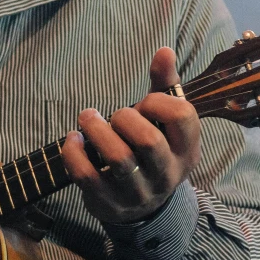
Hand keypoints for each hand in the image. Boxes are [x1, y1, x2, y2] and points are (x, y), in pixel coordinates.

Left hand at [62, 47, 200, 223]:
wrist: (143, 209)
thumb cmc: (153, 151)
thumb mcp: (164, 123)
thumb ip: (164, 86)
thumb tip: (164, 50)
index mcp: (186, 150)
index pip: (182, 117)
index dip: (158, 101)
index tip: (144, 103)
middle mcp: (166, 174)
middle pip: (148, 140)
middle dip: (124, 117)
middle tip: (114, 115)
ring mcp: (137, 192)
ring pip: (118, 159)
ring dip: (96, 130)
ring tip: (87, 118)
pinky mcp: (108, 202)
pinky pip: (87, 176)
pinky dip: (74, 153)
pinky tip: (73, 139)